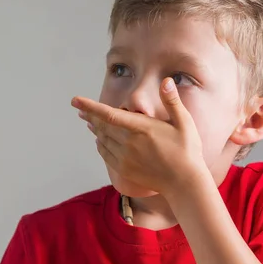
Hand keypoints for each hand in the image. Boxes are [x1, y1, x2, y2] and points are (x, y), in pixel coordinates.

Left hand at [71, 78, 208, 197]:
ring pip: (103, 140)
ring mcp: (126, 158)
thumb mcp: (184, 123)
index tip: (75, 100)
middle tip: (80, 109)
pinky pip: (106, 155)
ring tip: (88, 121)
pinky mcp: (125, 170)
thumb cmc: (187, 151)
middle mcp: (129, 143)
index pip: (109, 114)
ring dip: (95, 129)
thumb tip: (166, 81)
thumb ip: (172, 101)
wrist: (183, 182)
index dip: (90, 107)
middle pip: (102, 126)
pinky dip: (100, 146)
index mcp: (141, 128)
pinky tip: (99, 141)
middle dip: (90, 116)